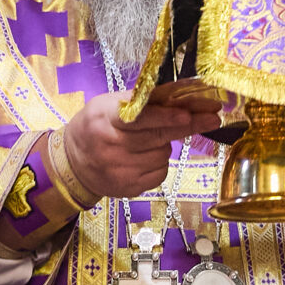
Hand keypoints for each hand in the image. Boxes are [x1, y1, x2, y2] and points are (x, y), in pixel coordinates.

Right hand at [62, 92, 217, 198]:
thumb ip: (138, 101)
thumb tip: (177, 96)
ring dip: (165, 144)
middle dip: (187, 126)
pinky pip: (160, 173)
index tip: (186, 115)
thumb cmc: (94, 126)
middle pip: (158, 137)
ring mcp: (120, 170)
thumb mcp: (107, 104)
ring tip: (148, 141)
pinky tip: (145, 157)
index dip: (164, 116)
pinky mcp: (129, 188)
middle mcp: (111, 146)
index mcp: (105, 119)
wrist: (72, 162)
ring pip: (163, 154)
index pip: (139, 118)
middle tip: (211, 118)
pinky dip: (160, 163)